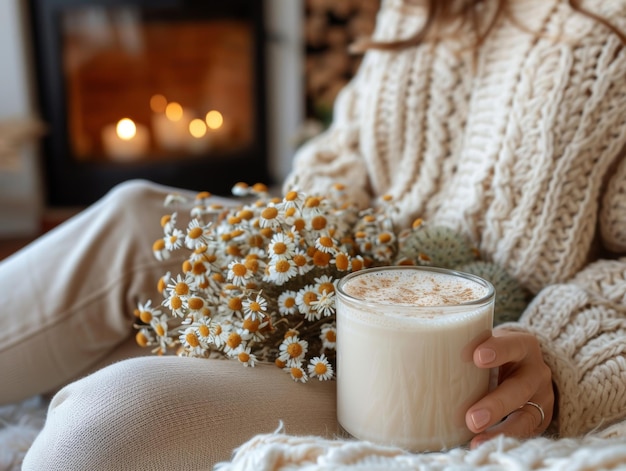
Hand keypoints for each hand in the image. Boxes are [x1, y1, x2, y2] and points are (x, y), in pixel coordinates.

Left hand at [465, 327, 553, 447]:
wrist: (526, 366)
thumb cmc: (493, 351)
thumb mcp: (486, 342)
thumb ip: (460, 344)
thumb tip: (406, 349)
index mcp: (522, 346)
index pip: (513, 345)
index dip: (497, 350)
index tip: (476, 357)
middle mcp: (535, 371)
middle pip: (519, 387)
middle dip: (495, 403)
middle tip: (472, 417)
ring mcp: (540, 398)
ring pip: (524, 416)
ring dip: (500, 429)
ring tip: (475, 438)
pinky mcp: (537, 419)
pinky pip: (523, 432)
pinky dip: (502, 438)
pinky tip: (481, 443)